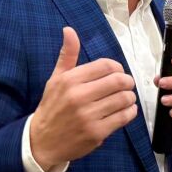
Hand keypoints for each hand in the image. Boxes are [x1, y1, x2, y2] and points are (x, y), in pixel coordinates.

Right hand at [31, 27, 137, 170]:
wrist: (41, 141)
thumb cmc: (52, 107)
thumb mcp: (56, 79)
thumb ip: (67, 55)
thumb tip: (69, 30)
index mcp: (70, 80)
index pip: (106, 65)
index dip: (117, 68)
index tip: (117, 73)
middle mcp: (79, 96)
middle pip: (118, 81)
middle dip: (127, 82)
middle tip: (125, 85)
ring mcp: (88, 116)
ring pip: (124, 99)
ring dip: (130, 97)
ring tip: (125, 98)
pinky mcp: (97, 132)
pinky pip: (124, 117)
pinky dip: (129, 112)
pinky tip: (124, 111)